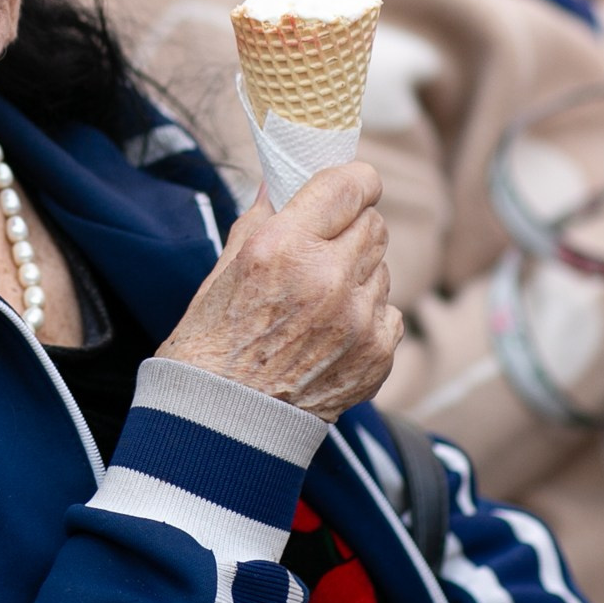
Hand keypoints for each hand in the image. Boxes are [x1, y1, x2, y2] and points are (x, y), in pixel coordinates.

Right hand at [155, 163, 401, 421]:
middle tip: (326, 244)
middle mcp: (327, 277)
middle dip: (352, 227)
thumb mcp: (225, 267)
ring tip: (320, 299)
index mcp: (283, 246)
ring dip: (358, 272)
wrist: (224, 421)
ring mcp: (357, 318)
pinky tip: (332, 330)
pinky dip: (367, 314)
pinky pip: (390, 311)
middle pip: (374, 223)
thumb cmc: (213, 344)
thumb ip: (263, 218)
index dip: (354, 181)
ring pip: (382, 267)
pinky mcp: (377, 353)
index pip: (351, 184)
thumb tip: (283, 182)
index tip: (349, 186)